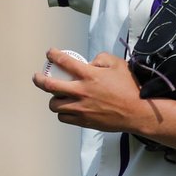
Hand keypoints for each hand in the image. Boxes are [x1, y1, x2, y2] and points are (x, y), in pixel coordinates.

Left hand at [32, 49, 150, 132]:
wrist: (138, 112)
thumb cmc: (129, 87)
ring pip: (54, 105)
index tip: (50, 53)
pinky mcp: (84, 121)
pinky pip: (64, 118)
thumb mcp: (117, 64)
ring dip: (53, 99)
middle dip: (39, 79)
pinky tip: (67, 108)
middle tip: (38, 76)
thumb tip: (89, 63)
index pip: (63, 61)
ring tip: (56, 95)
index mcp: (88, 75)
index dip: (53, 55)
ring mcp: (81, 108)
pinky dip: (63, 112)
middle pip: (49, 86)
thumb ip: (100, 59)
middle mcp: (81, 91)